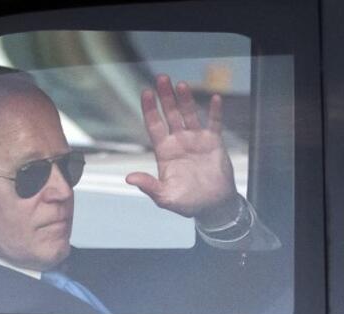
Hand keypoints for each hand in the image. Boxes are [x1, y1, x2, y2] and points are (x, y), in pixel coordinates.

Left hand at [125, 74, 236, 217]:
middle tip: (161, 79)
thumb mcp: (165, 197)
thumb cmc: (188, 202)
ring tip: (181, 85)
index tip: (146, 93)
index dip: (149, 109)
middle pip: (170, 114)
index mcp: (165, 151)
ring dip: (185, 99)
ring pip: (189, 114)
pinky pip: (214, 123)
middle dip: (165, 97)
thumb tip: (129, 178)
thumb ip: (149, 186)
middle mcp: (179, 141)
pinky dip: (214, 111)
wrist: (214, 206)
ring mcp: (196, 140)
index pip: (154, 125)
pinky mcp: (213, 142)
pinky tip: (214, 98)